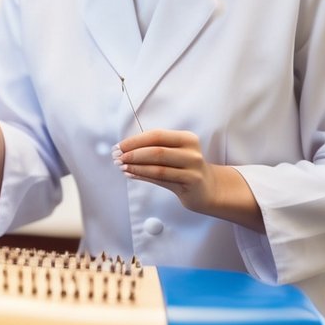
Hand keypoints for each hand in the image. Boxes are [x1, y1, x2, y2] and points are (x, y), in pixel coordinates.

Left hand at [113, 129, 263, 230]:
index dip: (135, 140)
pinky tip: (130, 174)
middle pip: (156, 151)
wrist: (207, 189)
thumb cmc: (184, 168)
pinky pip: (161, 180)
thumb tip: (123, 149)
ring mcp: (193, 168)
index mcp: (187, 138)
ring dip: (135, 167)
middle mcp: (192, 151)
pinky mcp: (190, 183)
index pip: (156, 135)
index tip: (119, 146)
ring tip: (121, 167)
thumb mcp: (174, 153)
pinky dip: (143, 176)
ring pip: (158, 167)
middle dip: (133, 154)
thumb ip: (154, 148)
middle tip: (117, 157)